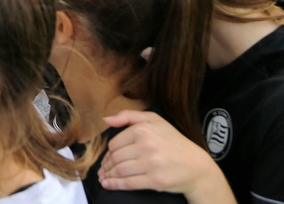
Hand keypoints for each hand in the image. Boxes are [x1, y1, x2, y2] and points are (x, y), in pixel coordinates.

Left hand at [99, 111, 235, 202]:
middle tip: (104, 169)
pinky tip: (108, 185)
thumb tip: (106, 119)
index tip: (108, 158)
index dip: (109, 152)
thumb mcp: (154, 120)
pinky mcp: (155, 180)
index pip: (114, 144)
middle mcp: (146, 146)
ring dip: (108, 176)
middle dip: (107, 165)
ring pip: (120, 171)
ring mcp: (151, 164)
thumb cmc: (174, 142)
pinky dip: (114, 185)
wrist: (197, 166)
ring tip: (104, 177)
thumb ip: (128, 116)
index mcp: (142, 130)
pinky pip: (129, 183)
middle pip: (115, 158)